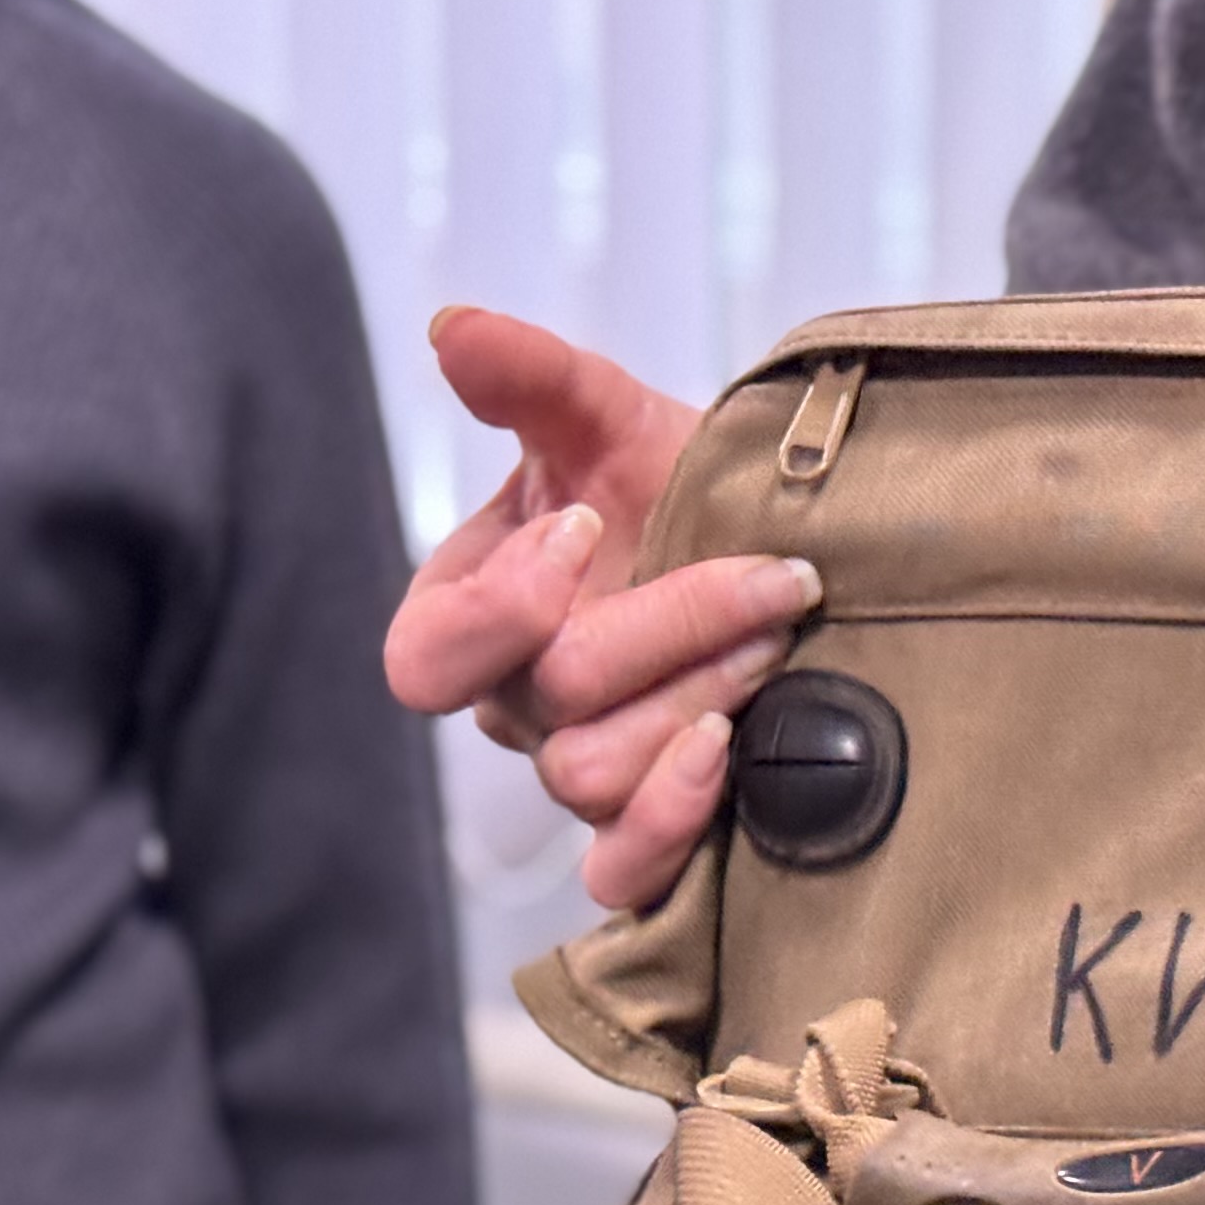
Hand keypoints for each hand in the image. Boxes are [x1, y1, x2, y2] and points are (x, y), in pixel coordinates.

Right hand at [386, 308, 821, 911]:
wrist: (775, 546)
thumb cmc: (671, 484)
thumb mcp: (607, 417)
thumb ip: (531, 377)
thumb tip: (453, 329)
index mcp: (470, 613)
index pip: (425, 659)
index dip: (500, 608)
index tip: (586, 528)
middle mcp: (515, 704)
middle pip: (553, 701)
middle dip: (669, 628)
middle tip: (771, 577)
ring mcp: (577, 774)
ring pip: (596, 778)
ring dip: (698, 700)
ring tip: (778, 638)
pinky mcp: (642, 831)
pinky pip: (622, 876)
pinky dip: (669, 824)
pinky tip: (726, 758)